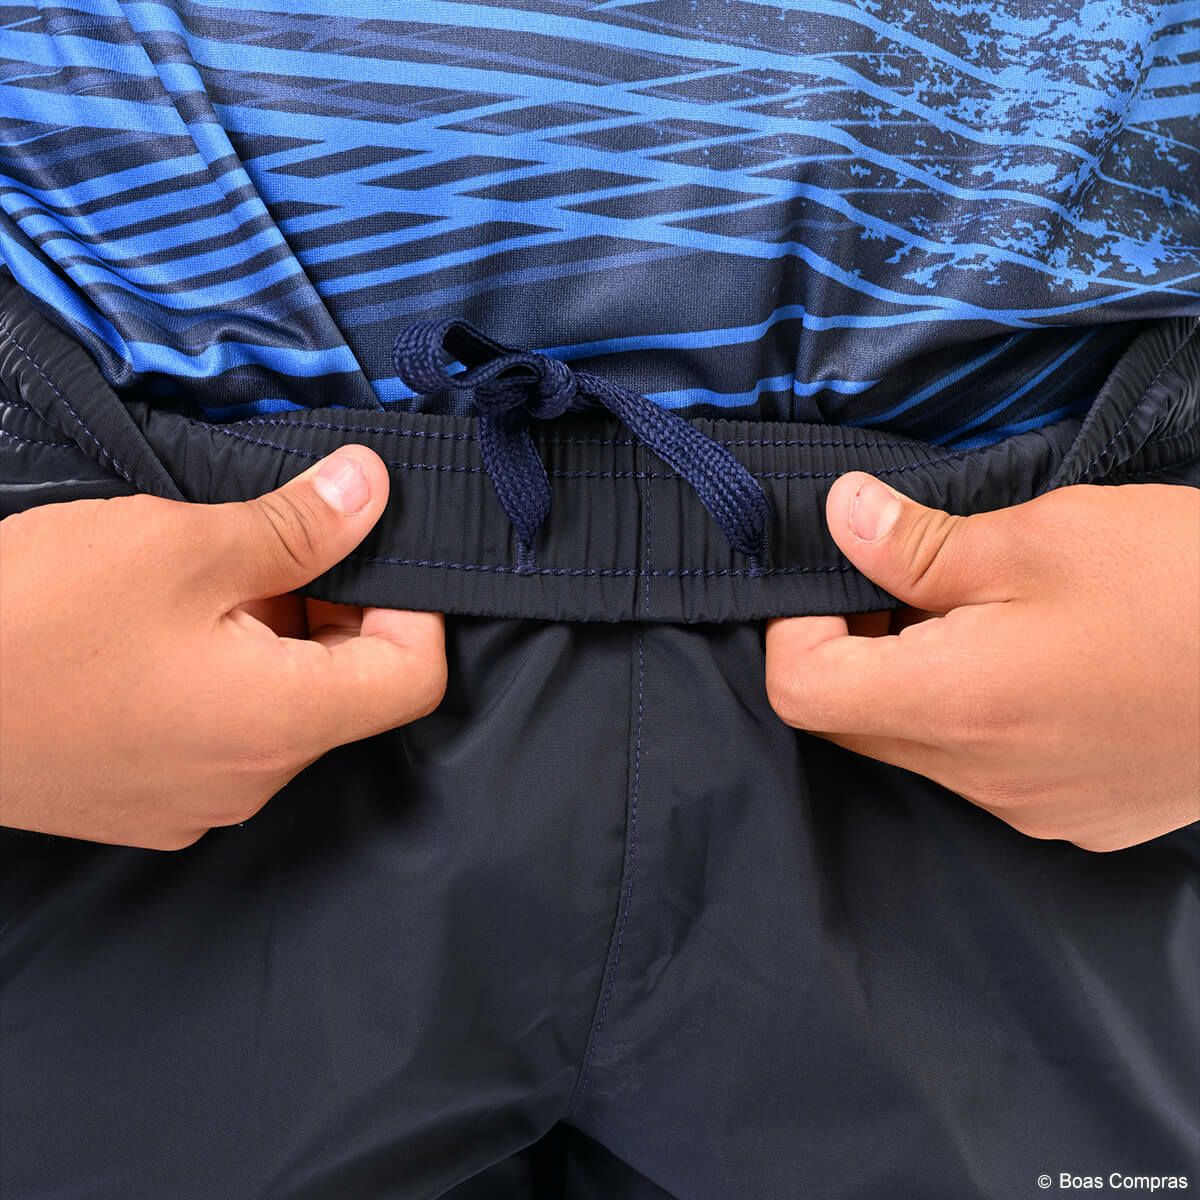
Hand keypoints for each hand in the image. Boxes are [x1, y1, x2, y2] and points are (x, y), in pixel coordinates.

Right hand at [0, 447, 445, 849]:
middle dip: (329, 610)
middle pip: (348, 691)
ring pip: (281, 710)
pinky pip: (221, 736)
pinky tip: (155, 632)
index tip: (367, 550)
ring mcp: (194, 803)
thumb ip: (298, 525)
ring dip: (269, 639)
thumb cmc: (31, 621)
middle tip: (268, 548)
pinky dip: (220, 678)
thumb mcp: (181, 547)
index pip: (414, 676)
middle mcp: (251, 781)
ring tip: (198, 583)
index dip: (412, 605)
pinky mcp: (143, 803)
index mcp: (281, 723)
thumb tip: (372, 489)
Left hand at [766, 473, 1199, 850]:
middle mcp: (981, 777)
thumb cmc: (1189, 588)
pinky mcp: (1076, 813)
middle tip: (905, 582)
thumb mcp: (1043, 537)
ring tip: (984, 611)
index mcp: (956, 705)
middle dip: (854, 647)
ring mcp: (1031, 806)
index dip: (793, 626)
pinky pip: (985, 769)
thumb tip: (839, 517)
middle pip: (853, 721)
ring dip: (919, 678)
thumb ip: (918, 544)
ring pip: (919, 746)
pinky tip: (1039, 662)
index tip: (833, 577)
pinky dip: (978, 714)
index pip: (802, 690)